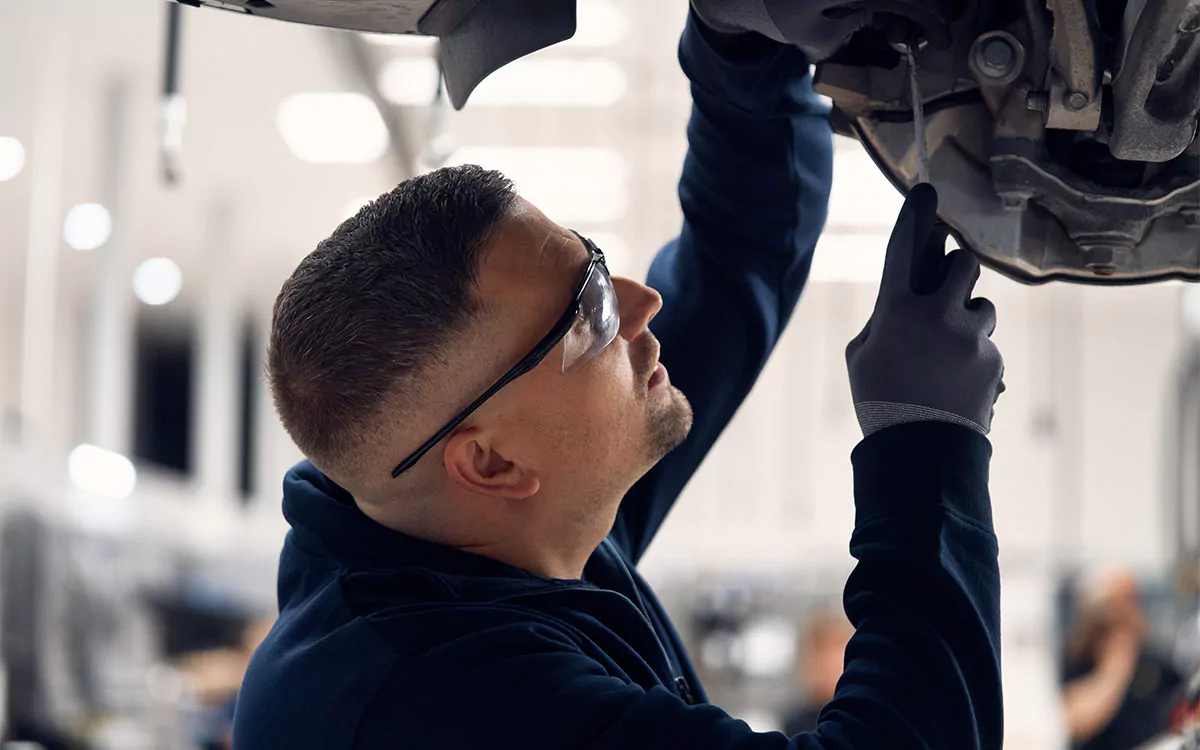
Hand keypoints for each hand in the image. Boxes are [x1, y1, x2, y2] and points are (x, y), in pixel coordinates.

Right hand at [846, 184, 1003, 436]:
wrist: (920, 453)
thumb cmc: (880, 402)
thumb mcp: (861, 356)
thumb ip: (884, 319)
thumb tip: (910, 295)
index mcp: (895, 311)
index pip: (902, 250)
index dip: (914, 217)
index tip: (925, 190)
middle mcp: (936, 316)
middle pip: (963, 264)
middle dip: (957, 270)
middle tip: (949, 285)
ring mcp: (969, 338)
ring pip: (982, 307)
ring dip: (969, 320)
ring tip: (948, 354)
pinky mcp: (993, 361)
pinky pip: (986, 346)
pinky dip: (974, 360)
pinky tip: (955, 386)